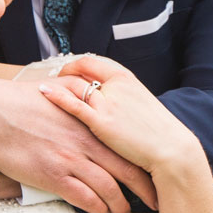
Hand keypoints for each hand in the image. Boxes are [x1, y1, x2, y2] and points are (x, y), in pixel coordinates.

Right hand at [0, 76, 157, 212]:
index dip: (144, 165)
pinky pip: (83, 198)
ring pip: (107, 189)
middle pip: (125, 172)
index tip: (154, 176)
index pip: (127, 148)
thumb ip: (82, 92)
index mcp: (91, 124)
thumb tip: (95, 91)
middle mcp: (86, 144)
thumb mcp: (60, 87)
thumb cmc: (23, 101)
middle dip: (143, 191)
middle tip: (154, 203)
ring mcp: (70, 161)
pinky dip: (96, 208)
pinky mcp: (53, 176)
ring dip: (119, 206)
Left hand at [40, 55, 205, 181]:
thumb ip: (123, 98)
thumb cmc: (158, 133)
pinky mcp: (102, 122)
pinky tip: (44, 92)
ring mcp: (109, 103)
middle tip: (52, 77)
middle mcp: (116, 85)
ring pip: (76, 87)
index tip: (66, 69)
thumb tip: (109, 100)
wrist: (171, 150)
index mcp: (127, 79)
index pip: (94, 62)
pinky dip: (57, 96)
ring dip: (58, 84)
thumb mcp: (141, 105)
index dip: (76, 64)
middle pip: (81, 72)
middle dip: (64, 72)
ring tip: (42, 86)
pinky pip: (74, 105)